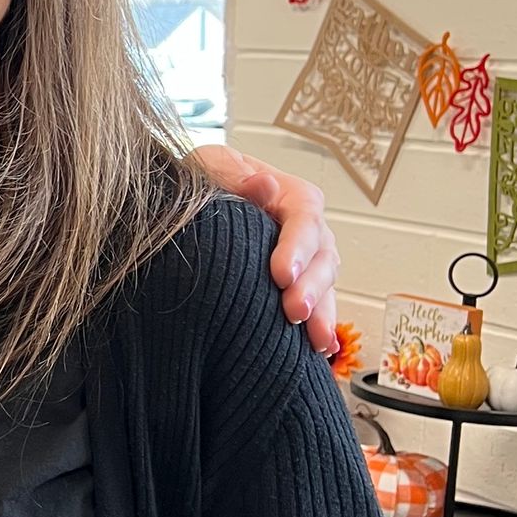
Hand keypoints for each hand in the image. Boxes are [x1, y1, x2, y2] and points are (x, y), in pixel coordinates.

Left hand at [192, 146, 339, 355]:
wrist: (191, 205)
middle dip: (312, 287)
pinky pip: (315, 307)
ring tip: (314, 341)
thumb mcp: (211, 165)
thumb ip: (232, 173)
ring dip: (322, 313)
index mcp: (288, 194)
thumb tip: (263, 184)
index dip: (297, 247)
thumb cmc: (205, 180)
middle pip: (323, 256)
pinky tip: (319, 351)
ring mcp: (304, 259)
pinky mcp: (294, 286)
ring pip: (325, 285)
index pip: (304, 217)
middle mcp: (304, 229)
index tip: (281, 274)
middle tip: (294, 312)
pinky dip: (319, 327)